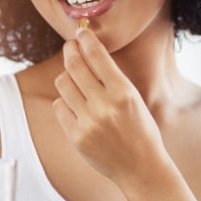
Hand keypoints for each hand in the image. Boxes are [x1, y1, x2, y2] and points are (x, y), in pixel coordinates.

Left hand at [52, 27, 167, 187]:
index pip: (97, 55)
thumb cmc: (139, 129)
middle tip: (71, 47)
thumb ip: (111, 78)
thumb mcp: (134, 98)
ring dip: (67, 76)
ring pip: (62, 83)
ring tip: (75, 79)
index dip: (85, 39)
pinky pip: (59, 106)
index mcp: (124, 92)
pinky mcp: (76, 136)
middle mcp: (104, 105)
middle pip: (74, 65)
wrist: (141, 167)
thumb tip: (86, 50)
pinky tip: (75, 104)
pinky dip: (65, 101)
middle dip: (70, 50)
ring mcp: (88, 121)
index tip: (80, 33)